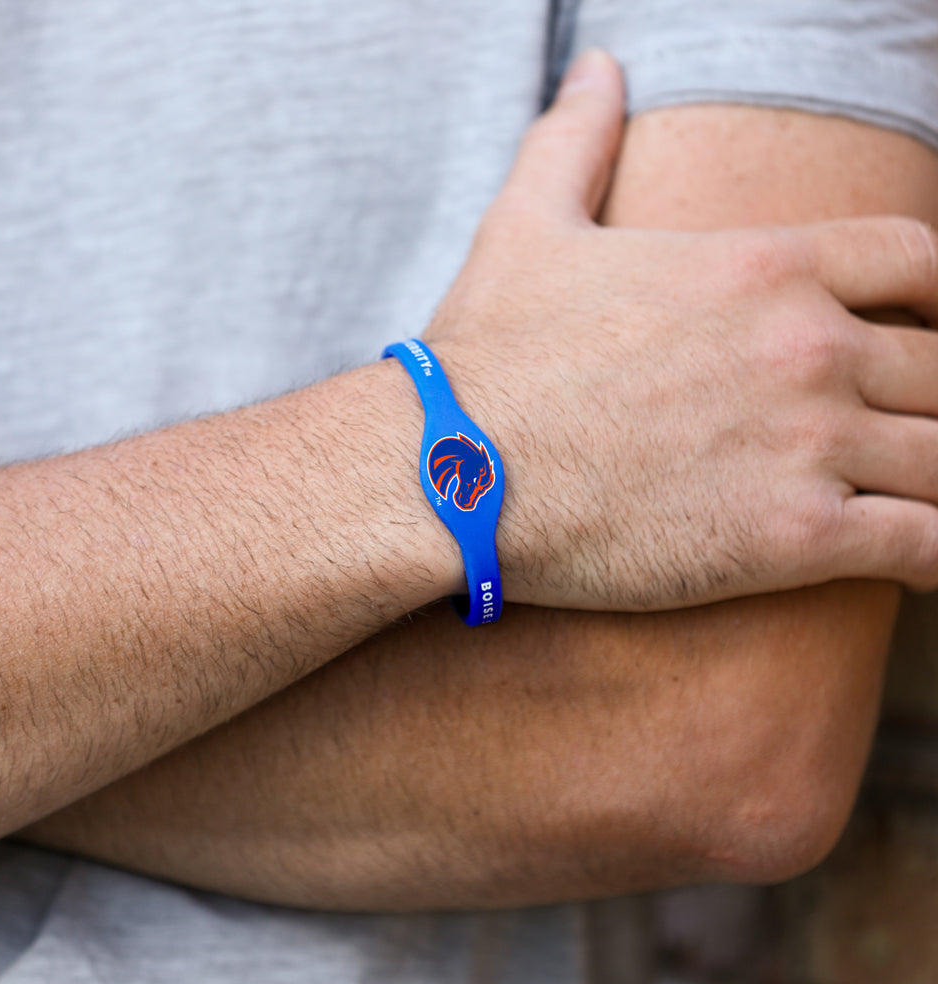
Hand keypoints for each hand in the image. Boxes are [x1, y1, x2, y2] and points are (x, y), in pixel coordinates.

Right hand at [425, 50, 937, 610]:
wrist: (448, 469)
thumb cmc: (487, 358)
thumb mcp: (527, 226)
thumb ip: (577, 141)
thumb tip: (597, 66)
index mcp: (760, 267)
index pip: (916, 260)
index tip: (921, 331)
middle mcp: (803, 346)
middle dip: (934, 398)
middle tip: (901, 429)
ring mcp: (804, 441)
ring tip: (915, 493)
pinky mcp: (788, 537)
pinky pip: (924, 544)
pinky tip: (925, 565)